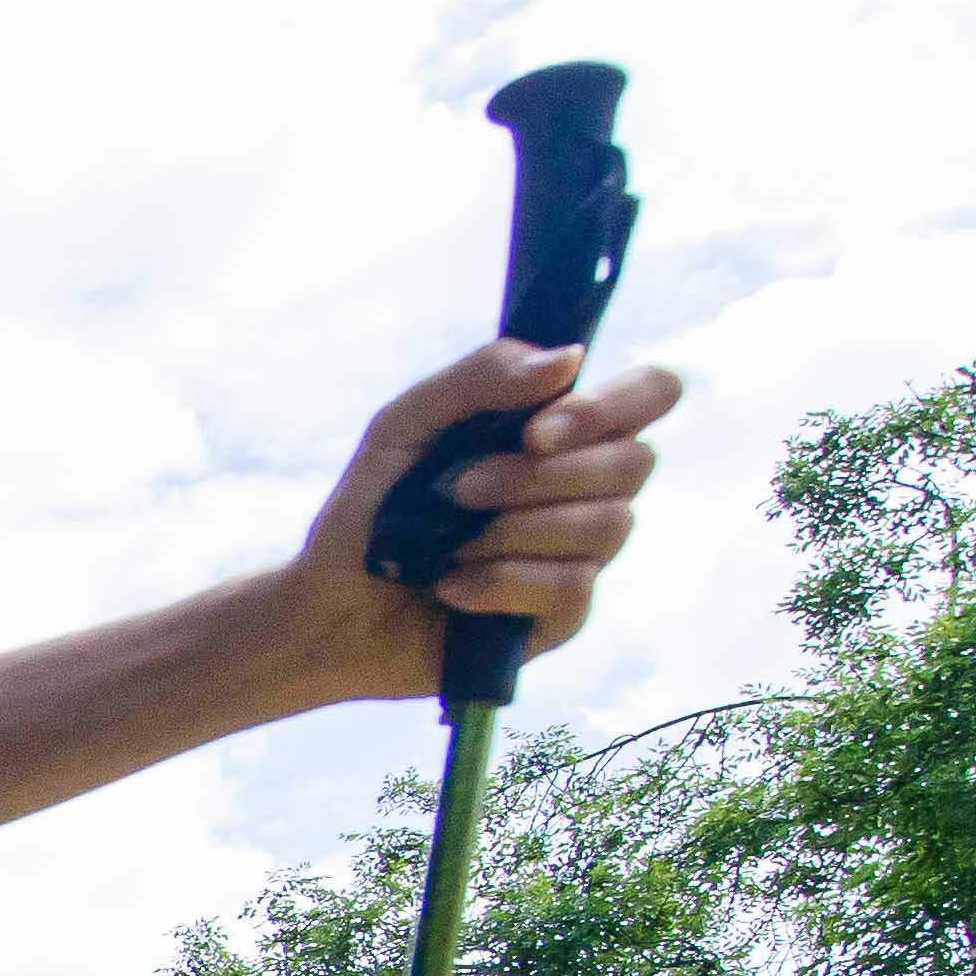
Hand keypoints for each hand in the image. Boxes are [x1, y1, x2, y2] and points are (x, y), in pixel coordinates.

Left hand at [282, 339, 683, 700]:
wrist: (326, 608)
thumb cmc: (369, 510)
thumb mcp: (405, 425)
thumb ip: (481, 378)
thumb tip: (568, 359)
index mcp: (561, 432)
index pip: (650, 395)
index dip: (613, 406)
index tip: (539, 430)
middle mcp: (586, 489)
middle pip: (634, 462)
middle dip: (537, 476)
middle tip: (457, 489)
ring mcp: (580, 554)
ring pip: (607, 526)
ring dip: (512, 530)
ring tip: (447, 546)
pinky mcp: (562, 616)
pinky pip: (572, 588)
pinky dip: (501, 583)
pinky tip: (452, 588)